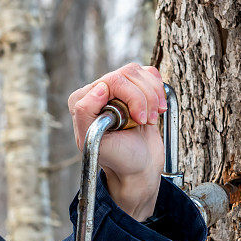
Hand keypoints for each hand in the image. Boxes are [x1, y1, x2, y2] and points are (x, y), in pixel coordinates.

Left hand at [67, 63, 165, 220]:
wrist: (139, 167)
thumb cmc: (118, 159)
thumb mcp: (95, 143)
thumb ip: (86, 114)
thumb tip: (99, 88)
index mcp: (82, 101)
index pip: (111, 80)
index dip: (132, 97)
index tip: (138, 119)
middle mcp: (97, 91)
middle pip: (128, 73)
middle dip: (144, 98)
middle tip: (146, 120)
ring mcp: (117, 89)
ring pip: (140, 73)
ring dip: (153, 96)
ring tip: (150, 118)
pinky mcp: (135, 89)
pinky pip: (150, 74)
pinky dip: (158, 91)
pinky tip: (155, 110)